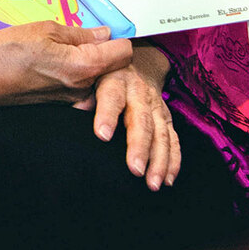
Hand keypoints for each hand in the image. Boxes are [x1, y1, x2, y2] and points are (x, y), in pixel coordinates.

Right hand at [0, 22, 132, 111]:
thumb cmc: (6, 50)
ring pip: (97, 78)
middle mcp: (83, 88)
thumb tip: (105, 34)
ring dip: (91, 63)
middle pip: (114, 67)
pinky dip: (75, 75)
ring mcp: (71, 101)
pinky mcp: (58, 106)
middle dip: (107, 51)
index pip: (124, 52)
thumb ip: (79, 34)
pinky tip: (54, 63)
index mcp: (84, 66)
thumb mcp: (44, 30)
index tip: (110, 27)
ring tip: (66, 47)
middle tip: (88, 33)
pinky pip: (80, 88)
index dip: (120, 36)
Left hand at [74, 44, 178, 189]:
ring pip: (161, 134)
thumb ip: (84, 95)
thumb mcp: (92, 78)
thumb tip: (75, 111)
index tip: (102, 136)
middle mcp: (139, 93)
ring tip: (153, 183)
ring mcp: (157, 107)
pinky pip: (173, 140)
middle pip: (142, 121)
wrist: (138, 66)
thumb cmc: (105, 77)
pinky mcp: (167, 118)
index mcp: (116, 81)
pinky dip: (173, 161)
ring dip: (160, 161)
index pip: (112, 97)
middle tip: (135, 170)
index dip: (107, 115)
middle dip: (140, 146)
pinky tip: (168, 180)